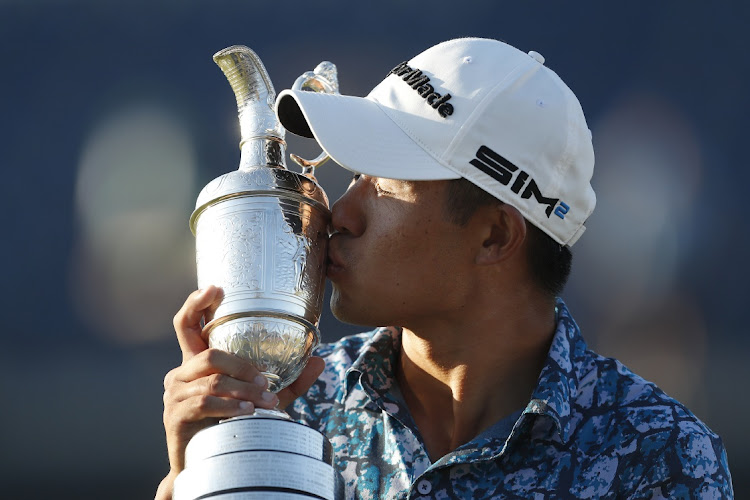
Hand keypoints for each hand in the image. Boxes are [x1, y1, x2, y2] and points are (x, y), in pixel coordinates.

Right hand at [156, 286, 324, 498]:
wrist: (206, 464)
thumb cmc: (230, 425)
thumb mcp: (262, 400)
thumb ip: (288, 382)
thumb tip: (320, 361)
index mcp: (196, 361)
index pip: (188, 324)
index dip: (197, 303)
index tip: (216, 288)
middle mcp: (182, 372)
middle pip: (210, 352)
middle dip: (242, 365)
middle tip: (265, 379)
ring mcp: (175, 393)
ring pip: (212, 379)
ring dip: (243, 389)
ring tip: (264, 400)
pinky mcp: (176, 414)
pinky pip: (205, 402)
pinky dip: (230, 405)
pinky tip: (247, 412)